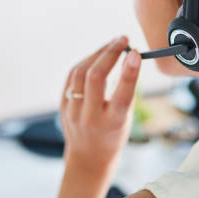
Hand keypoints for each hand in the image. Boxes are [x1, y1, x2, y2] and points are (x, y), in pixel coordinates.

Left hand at [59, 35, 141, 174]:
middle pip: (95, 77)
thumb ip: (126, 90)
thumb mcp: (126, 117)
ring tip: (112, 44)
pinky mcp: (62, 105)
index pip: (122, 95)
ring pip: (80, 72)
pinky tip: (97, 56)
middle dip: (110, 53)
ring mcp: (73, 111)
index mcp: (112, 123)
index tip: (136, 52)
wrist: (88, 158)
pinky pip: (72, 75)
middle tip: (123, 39)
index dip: (130, 72)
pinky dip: (86, 62)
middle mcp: (90, 117)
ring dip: (97, 53)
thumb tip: (129, 56)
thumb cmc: (114, 134)